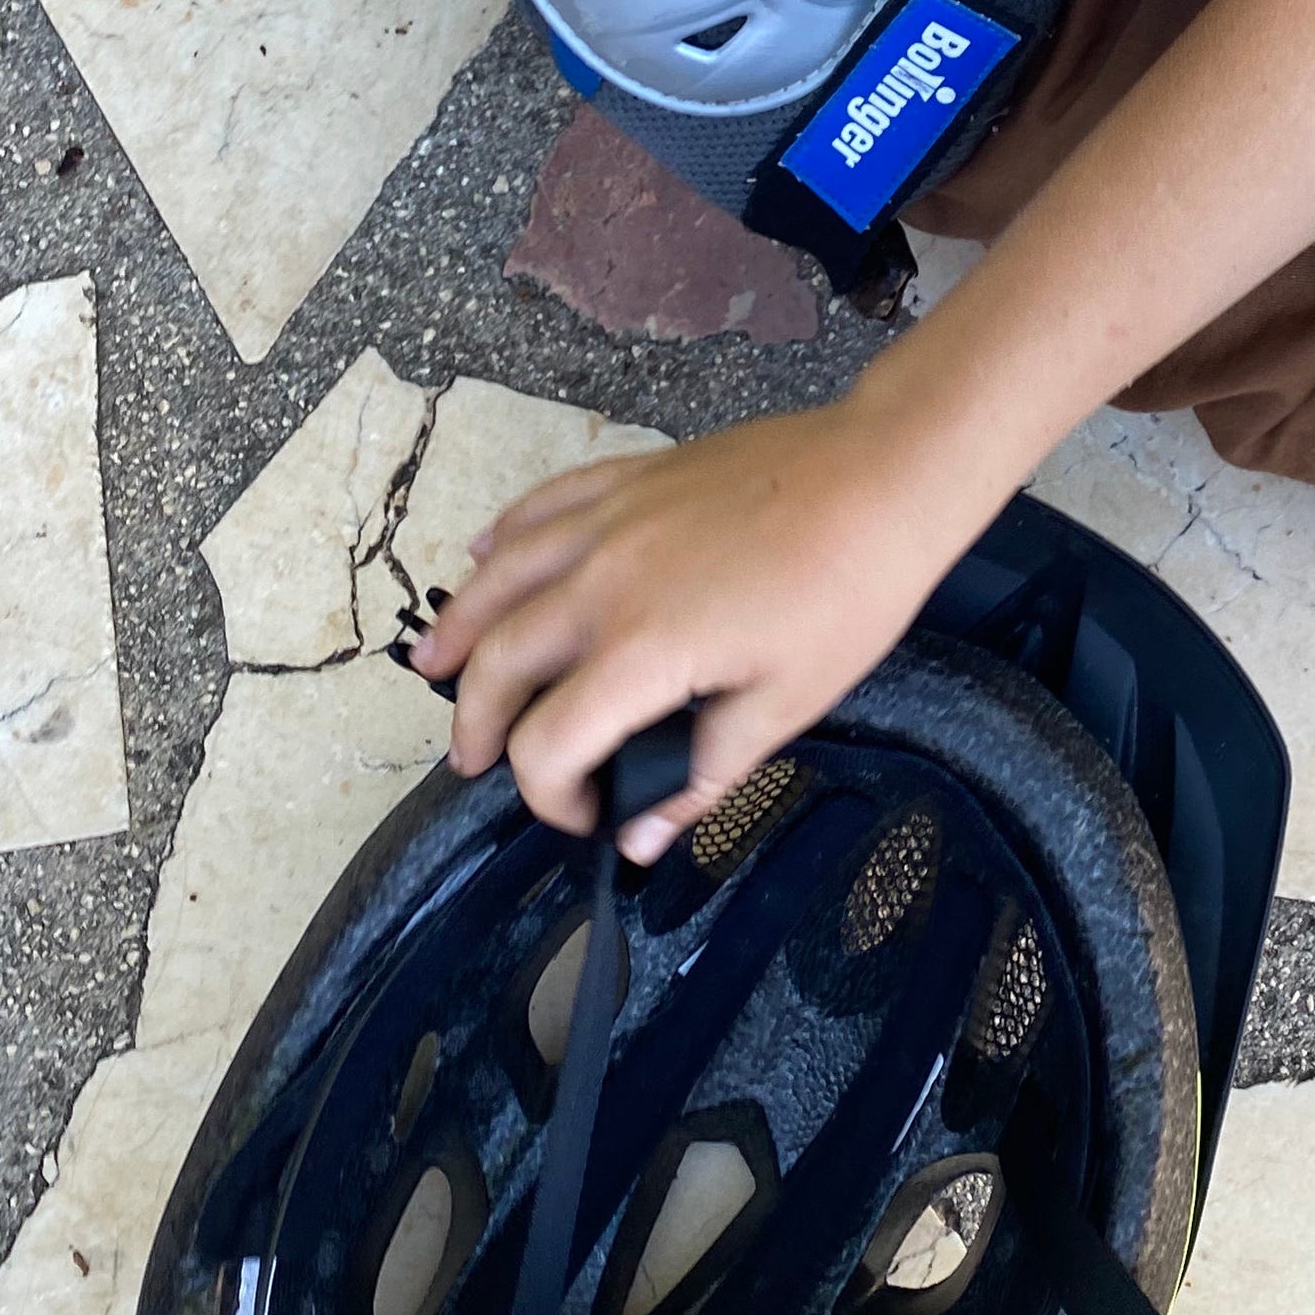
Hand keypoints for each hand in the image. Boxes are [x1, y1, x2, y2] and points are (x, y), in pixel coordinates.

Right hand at [409, 392, 977, 858]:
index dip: (550, 797)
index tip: (586, 817)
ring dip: (459, 627)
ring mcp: (609, 520)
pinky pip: (541, 506)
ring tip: (431, 665)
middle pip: (501, 661)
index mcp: (641, 650)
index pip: (549, 744)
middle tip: (472, 759)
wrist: (883, 475)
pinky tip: (483, 555)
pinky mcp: (630, 477)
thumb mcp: (786, 705)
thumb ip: (700, 775)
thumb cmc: (848, 595)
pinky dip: (502, 538)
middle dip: (477, 722)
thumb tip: (639, 839)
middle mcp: (601, 581)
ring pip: (498, 576)